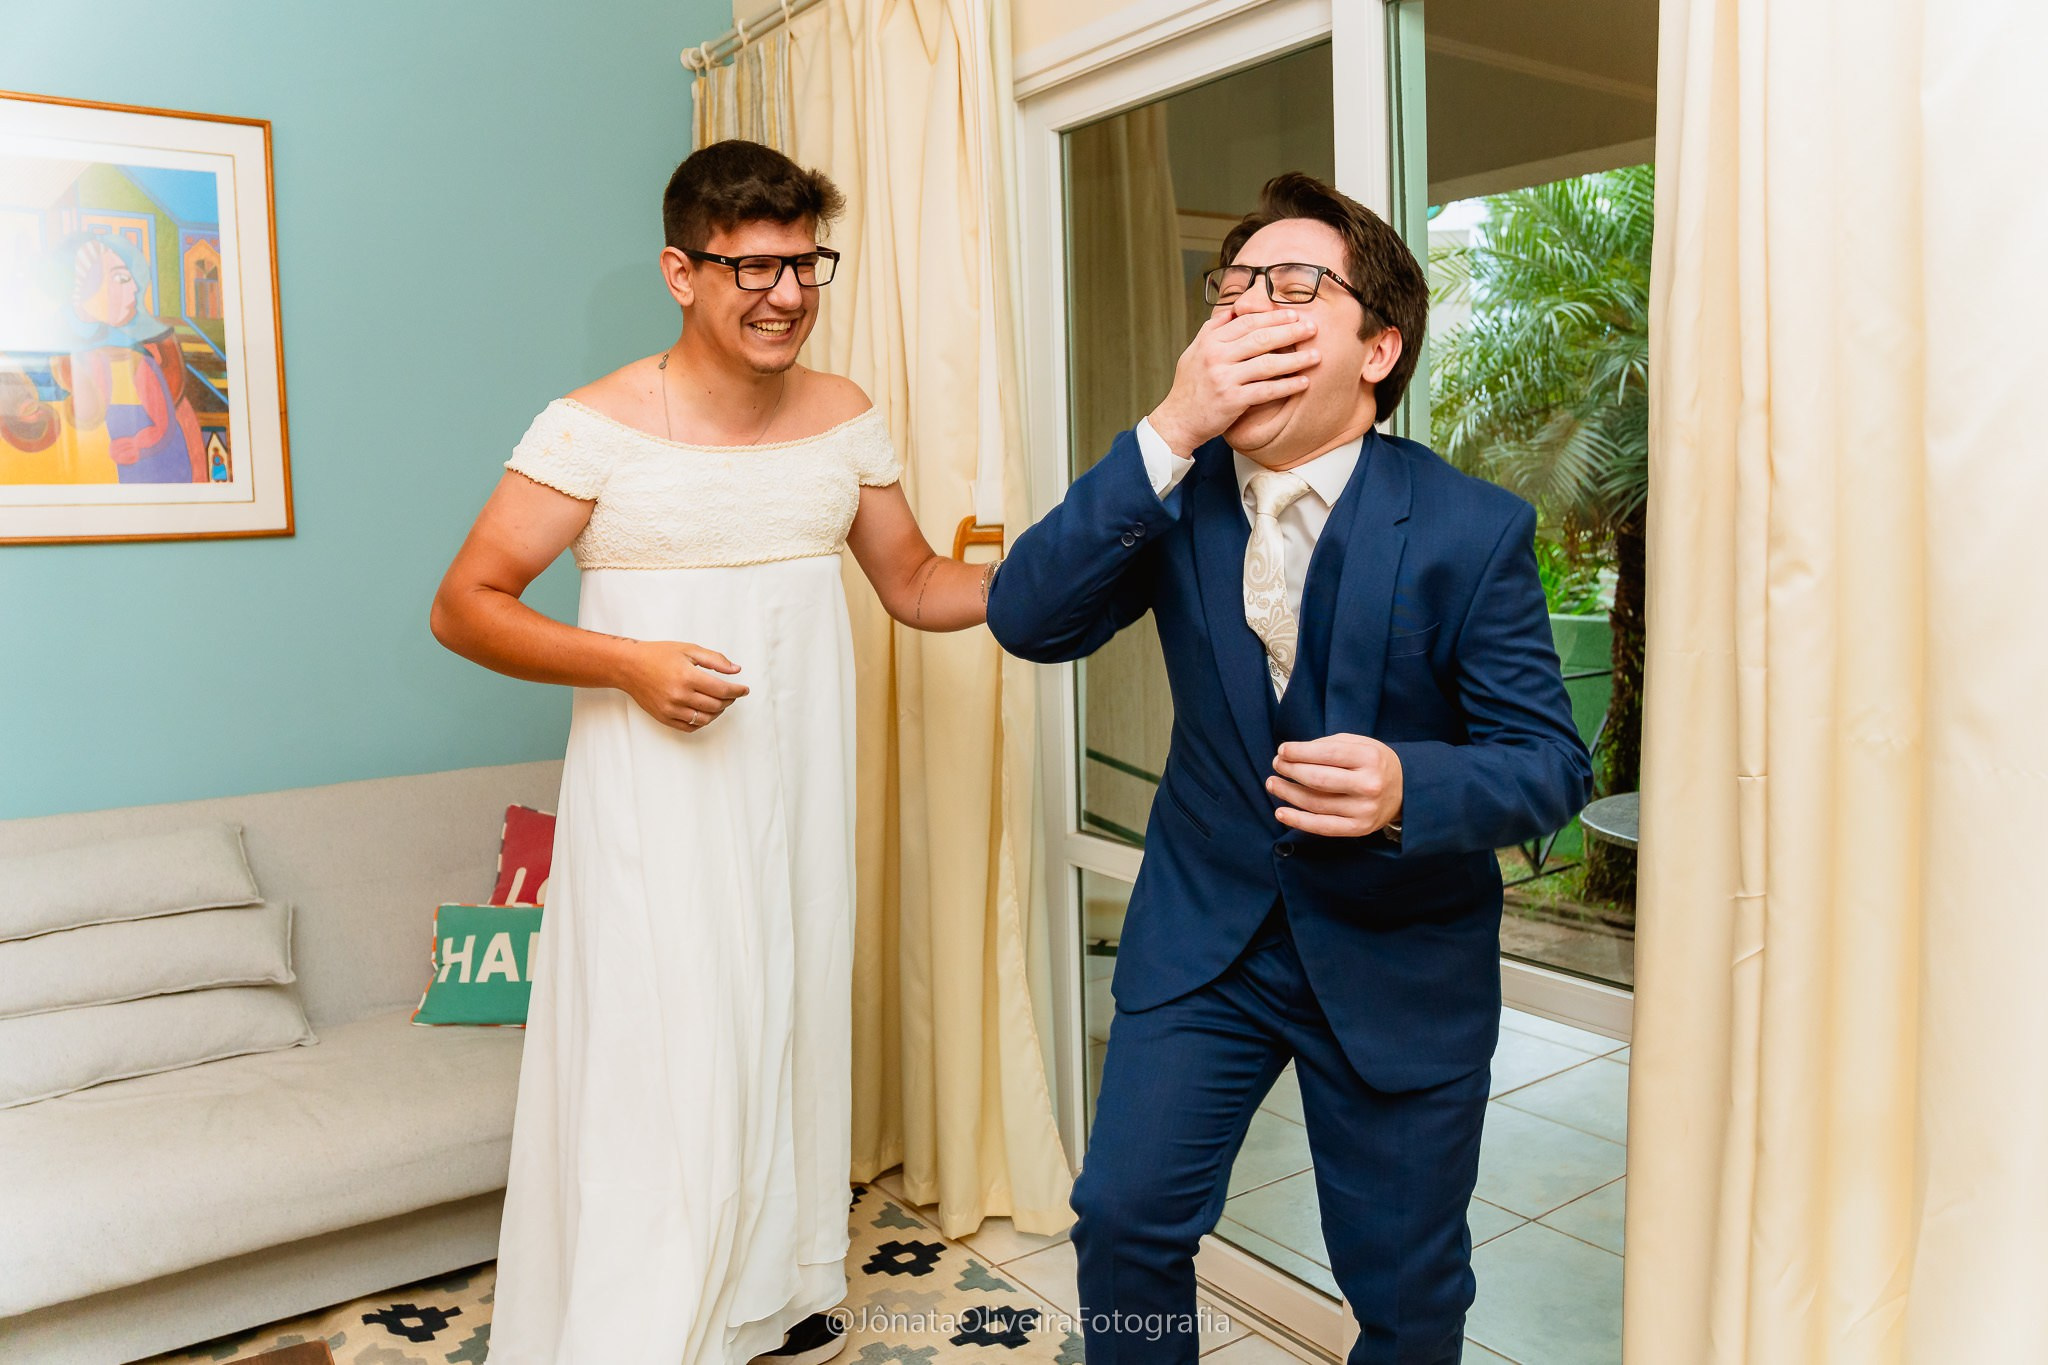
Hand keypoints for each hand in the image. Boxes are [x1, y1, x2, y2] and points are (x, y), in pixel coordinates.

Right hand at [619, 640, 748, 732]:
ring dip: (718, 712)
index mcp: (687, 677)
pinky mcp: (664, 717)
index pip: (722, 690)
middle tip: (732, 694)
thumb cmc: (658, 654)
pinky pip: (690, 727)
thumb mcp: (689, 649)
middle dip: (729, 700)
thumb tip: (736, 670)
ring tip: (719, 702)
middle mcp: (679, 695)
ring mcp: (671, 709)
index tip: (744, 690)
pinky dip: (702, 721)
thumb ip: (715, 660)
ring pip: (705, 719)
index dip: (737, 691)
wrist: (629, 666)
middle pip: (716, 706)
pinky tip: (704, 712)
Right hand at [1147, 308, 1318, 455]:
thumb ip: (1214, 330)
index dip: (1273, 316)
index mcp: (1209, 341)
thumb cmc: (1189, 386)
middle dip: (1290, 331)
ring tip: (1316, 355)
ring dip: (1295, 359)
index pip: (1247, 321)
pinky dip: (1287, 386)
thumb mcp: (1195, 351)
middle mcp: (1216, 356)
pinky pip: (1266, 390)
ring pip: (1267, 364)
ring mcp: (1224, 378)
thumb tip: (1235, 310)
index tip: (1293, 314)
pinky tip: (1303, 382)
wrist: (1177, 420)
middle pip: (1260, 338)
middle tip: (1312, 328)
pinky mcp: (1232, 400)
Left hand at [1266, 733, 1402, 836]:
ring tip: (1273, 784)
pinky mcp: (1359, 828)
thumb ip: (1328, 745)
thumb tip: (1291, 753)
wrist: (1405, 790)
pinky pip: (1322, 826)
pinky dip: (1298, 820)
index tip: (1282, 750)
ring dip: (1288, 793)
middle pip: (1318, 779)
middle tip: (1276, 765)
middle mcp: (1368, 785)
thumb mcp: (1359, 744)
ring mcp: (1364, 809)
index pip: (1326, 754)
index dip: (1299, 752)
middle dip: (1291, 771)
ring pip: (1316, 803)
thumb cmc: (1374, 763)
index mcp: (1369, 758)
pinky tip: (1281, 812)